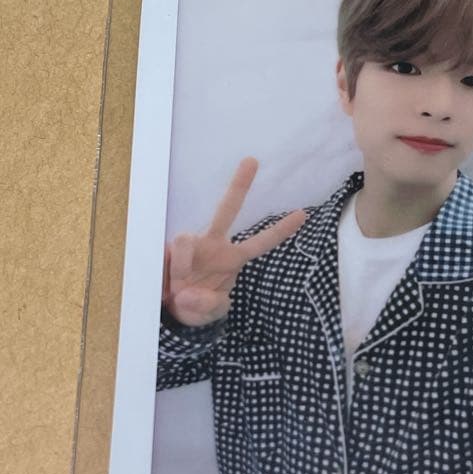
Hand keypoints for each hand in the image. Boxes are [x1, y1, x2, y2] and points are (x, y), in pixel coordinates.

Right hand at [162, 157, 306, 326]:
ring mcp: (191, 245)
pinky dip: (171, 273)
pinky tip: (168, 290)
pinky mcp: (168, 249)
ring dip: (183, 265)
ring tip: (179, 287)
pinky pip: (171, 256)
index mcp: (232, 259)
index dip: (281, 230)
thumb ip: (209, 305)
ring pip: (186, 239)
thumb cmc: (198, 305)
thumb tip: (192, 293)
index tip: (303, 215)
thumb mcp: (210, 312)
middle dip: (239, 185)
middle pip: (227, 209)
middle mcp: (214, 245)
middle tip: (252, 161)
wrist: (172, 311)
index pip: (261, 242)